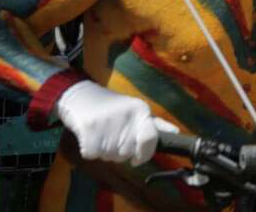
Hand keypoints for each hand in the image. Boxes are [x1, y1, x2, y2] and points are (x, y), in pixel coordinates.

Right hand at [55, 80, 178, 165]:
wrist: (79, 95)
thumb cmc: (110, 106)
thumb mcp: (135, 110)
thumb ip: (155, 124)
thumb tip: (175, 133)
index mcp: (141, 110)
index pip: (150, 139)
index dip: (145, 154)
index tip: (136, 159)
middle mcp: (127, 115)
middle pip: (127, 153)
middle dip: (118, 152)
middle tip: (111, 137)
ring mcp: (108, 121)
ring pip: (109, 155)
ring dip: (103, 151)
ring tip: (100, 134)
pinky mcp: (89, 127)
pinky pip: (92, 154)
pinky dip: (89, 151)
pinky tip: (89, 137)